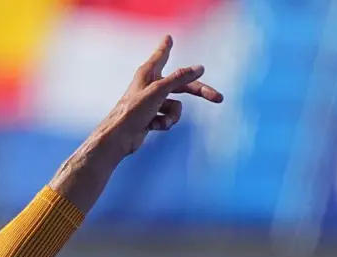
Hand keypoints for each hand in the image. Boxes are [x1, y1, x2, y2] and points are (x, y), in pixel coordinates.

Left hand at [86, 35, 222, 160]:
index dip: (166, 47)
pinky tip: (151, 127)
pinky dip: (164, 123)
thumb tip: (199, 68)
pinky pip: (169, 118)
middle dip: (199, 92)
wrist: (119, 138)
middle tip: (218, 97)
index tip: (168, 37)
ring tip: (159, 121)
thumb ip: (179, 78)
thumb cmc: (133, 111)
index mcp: (148, 73)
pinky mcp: (152, 116)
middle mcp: (151, 85)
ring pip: (176, 106)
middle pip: (181, 85)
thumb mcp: (159, 91)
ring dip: (171, 116)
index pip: (161, 56)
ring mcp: (152, 102)